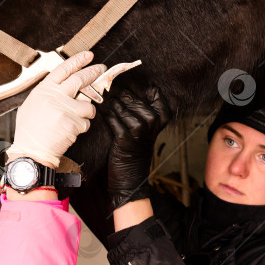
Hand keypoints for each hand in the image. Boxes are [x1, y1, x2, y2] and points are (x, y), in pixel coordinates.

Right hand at [7, 51, 104, 167]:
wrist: (31, 151)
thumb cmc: (30, 130)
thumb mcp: (32, 104)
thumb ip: (48, 93)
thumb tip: (63, 85)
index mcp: (44, 90)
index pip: (64, 69)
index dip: (78, 60)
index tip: (88, 55)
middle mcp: (55, 96)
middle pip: (80, 79)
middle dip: (93, 72)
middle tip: (100, 69)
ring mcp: (65, 109)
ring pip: (88, 104)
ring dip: (86, 112)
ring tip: (75, 119)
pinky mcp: (74, 123)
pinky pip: (86, 122)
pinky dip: (81, 127)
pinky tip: (70, 130)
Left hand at [103, 87, 170, 209]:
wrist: (131, 178)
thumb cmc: (136, 150)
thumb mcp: (146, 130)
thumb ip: (142, 110)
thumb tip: (129, 89)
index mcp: (161, 120)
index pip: (157, 95)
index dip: (144, 89)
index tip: (134, 86)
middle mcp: (152, 125)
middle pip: (136, 101)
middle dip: (124, 96)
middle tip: (114, 91)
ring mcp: (139, 132)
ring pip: (124, 109)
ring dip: (114, 105)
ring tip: (108, 101)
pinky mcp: (124, 140)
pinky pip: (113, 121)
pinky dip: (107, 116)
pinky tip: (104, 113)